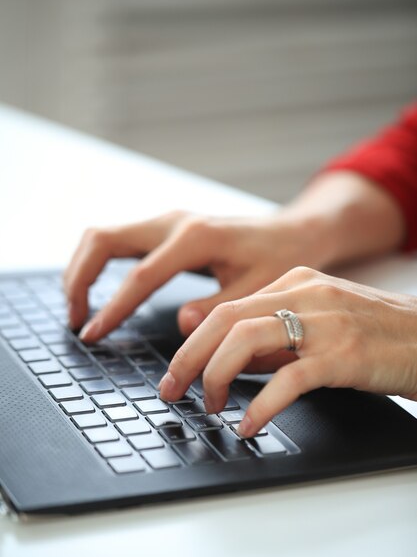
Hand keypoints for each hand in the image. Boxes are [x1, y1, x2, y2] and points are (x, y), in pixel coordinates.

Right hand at [63, 210, 327, 341]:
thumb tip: (181, 324)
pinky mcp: (166, 229)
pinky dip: (98, 263)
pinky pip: (118, 241)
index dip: (113, 308)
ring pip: (103, 236)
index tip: (93, 335)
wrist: (292, 234)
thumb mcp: (259, 290)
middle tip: (77, 321)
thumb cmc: (279, 260)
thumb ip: (220, 308)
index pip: (140, 275)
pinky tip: (98, 290)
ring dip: (82, 268)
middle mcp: (174, 222)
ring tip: (78, 310)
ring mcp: (167, 222)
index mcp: (196, 237)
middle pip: (103, 239)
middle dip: (79, 279)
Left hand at [159, 267, 416, 437]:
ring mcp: (324, 322)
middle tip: (172, 390)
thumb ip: (274, 339)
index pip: (227, 308)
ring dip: (216, 376)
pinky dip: (261, 405)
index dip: (192, 342)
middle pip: (225, 319)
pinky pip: (289, 379)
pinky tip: (250, 424)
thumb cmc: (377, 333)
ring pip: (246, 339)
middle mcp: (305, 294)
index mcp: (295, 282)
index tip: (175, 372)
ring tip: (209, 406)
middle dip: (188, 357)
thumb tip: (228, 363)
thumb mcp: (318, 324)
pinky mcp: (344, 354)